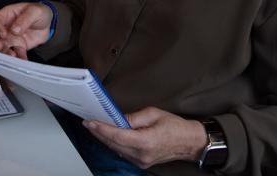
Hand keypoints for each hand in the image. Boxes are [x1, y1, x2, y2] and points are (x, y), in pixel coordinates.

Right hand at [0, 2, 52, 59]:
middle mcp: (5, 27)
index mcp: (7, 15)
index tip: (3, 35)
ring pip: (1, 46)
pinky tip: (23, 60)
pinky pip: (16, 54)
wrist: (49, 23)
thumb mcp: (34, 11)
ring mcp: (11, 38)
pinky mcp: (18, 46)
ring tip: (13, 56)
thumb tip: (14, 30)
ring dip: (5, 52)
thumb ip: (24, 19)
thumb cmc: (39, 12)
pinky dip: (18, 58)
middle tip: (0, 47)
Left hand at [83, 107, 207, 169]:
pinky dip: (114, 144)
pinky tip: (108, 136)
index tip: (90, 122)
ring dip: (105, 139)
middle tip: (88, 123)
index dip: (102, 129)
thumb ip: (133, 117)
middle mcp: (142, 154)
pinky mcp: (142, 163)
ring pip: (116, 150)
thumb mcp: (153, 114)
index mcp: (146, 141)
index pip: (117, 136)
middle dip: (99, 133)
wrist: (188, 142)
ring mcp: (141, 161)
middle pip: (114, 144)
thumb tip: (117, 119)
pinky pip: (123, 153)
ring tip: (95, 127)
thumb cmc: (174, 126)